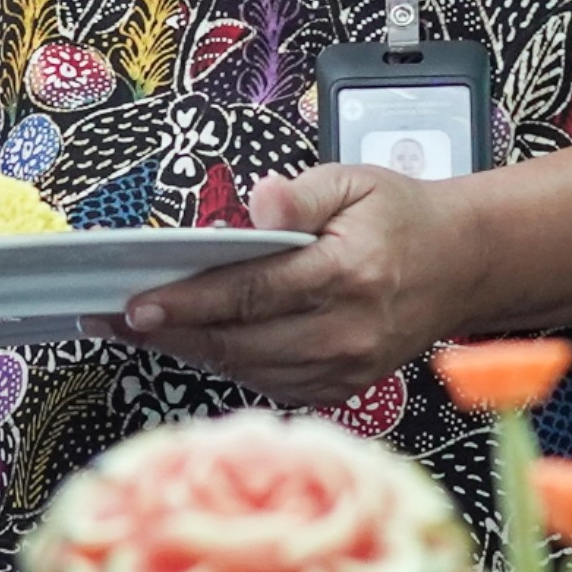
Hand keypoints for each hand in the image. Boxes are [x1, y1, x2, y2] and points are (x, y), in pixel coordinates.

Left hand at [115, 165, 474, 403]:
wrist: (460, 268)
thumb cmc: (401, 220)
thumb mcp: (355, 182)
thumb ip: (301, 194)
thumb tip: (259, 205)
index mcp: (349, 274)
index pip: (253, 294)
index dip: (190, 302)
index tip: (137, 303)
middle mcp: (347, 332)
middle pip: (239, 341)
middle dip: (169, 331)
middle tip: (112, 318)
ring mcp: (345, 369)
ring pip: (246, 370)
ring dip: (188, 350)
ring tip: (139, 327)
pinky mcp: (340, 389)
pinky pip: (266, 383)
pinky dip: (225, 364)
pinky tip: (193, 340)